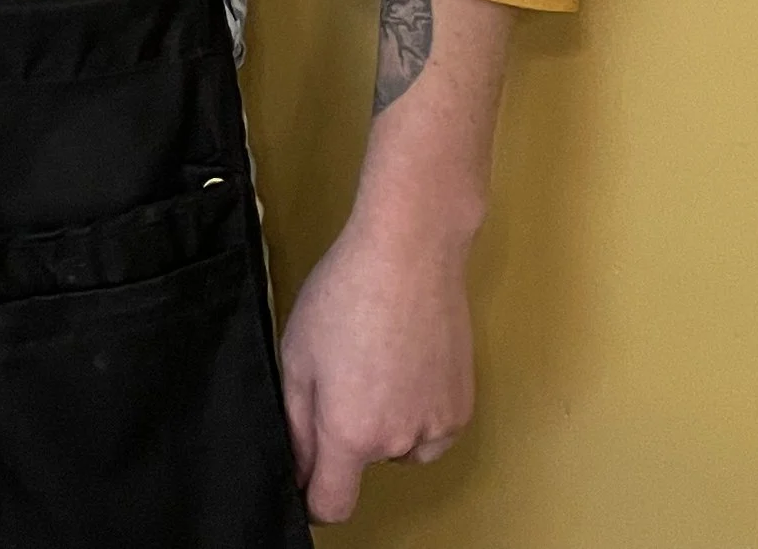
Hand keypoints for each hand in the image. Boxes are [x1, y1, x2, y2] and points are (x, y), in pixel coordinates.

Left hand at [280, 209, 474, 521]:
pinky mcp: (462, 408)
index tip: (307, 478)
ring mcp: (436, 427)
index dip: (312, 497)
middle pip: (364, 464)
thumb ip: (295, 423)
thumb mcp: (297, 354)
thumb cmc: (347, 292)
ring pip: (399, 447)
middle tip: (343, 374)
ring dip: (386, 424)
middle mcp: (398, 441)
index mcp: (350, 432)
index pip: (332, 504)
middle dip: (347, 435)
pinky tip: (407, 364)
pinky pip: (430, 430)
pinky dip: (417, 411)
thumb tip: (298, 467)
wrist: (410, 253)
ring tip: (377, 362)